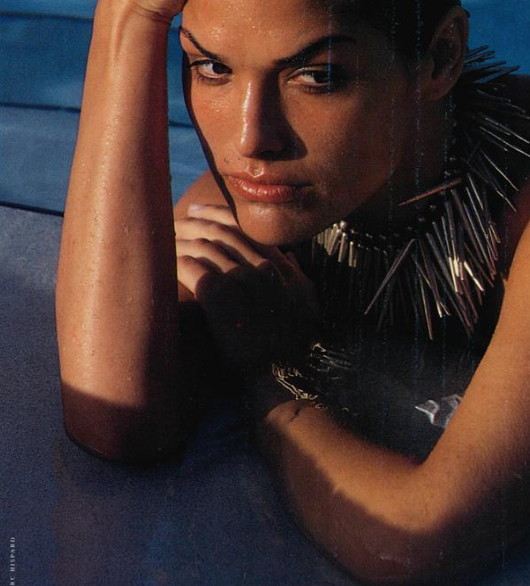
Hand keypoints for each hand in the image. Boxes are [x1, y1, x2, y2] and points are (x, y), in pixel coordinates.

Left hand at [175, 203, 319, 372]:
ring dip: (184, 240)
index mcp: (280, 267)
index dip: (220, 216)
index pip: (247, 229)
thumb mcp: (306, 302)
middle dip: (198, 223)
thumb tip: (287, 255)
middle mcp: (262, 270)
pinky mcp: (220, 300)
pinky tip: (168, 260)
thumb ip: (296, 275)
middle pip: (223, 234)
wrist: (281, 374)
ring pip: (206, 249)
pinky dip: (179, 261)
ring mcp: (241, 283)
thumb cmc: (293, 343)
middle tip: (180, 219)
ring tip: (167, 238)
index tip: (201, 211)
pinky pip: (194, 269)